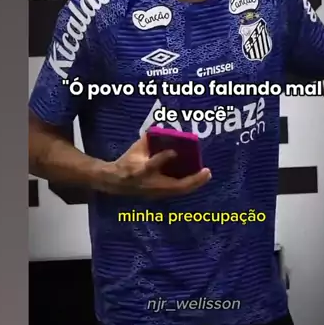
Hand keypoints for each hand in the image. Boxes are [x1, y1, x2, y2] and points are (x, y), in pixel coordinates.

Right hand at [94, 133, 211, 197]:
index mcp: (140, 170)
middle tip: (207, 171)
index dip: (163, 158)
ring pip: (178, 191)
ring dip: (193, 184)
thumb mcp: (135, 149)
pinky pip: (176, 191)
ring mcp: (156, 193)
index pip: (151, 166)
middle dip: (192, 180)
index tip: (174, 151)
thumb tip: (160, 129)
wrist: (116, 182)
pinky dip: (188, 185)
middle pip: (174, 187)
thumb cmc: (127, 163)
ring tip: (206, 174)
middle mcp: (150, 184)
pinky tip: (198, 179)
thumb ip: (148, 141)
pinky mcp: (159, 195)